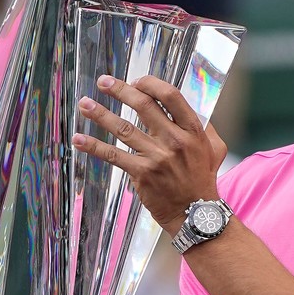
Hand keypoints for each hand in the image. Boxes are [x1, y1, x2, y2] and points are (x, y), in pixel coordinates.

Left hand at [73, 75, 227, 233]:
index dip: (151, 84)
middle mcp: (175, 141)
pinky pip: (114, 156)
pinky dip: (94, 146)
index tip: (136, 81)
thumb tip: (187, 107)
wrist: (195, 213)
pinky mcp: (142, 174)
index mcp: (193, 131)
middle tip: (104, 82)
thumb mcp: (214, 149)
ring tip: (84, 104)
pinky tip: (78, 139)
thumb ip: (204, 126)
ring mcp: (157, 157)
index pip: (171, 96)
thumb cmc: (202, 179)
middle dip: (120, 90)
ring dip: (101, 114)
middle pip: (143, 106)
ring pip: (123, 129)